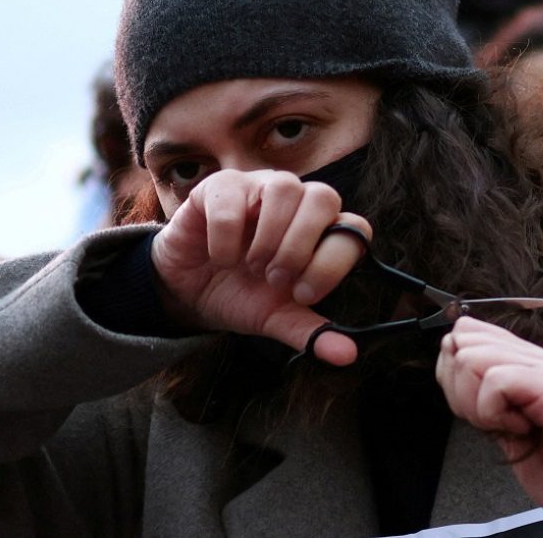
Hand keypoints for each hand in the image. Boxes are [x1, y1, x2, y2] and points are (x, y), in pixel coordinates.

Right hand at [151, 169, 370, 364]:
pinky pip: (233, 197)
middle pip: (325, 198)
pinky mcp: (221, 186)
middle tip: (275, 279)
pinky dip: (226, 235)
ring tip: (251, 267)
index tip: (303, 294)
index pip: (355, 229)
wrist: (188, 290)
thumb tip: (347, 356)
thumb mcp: (276, 317)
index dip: (334, 262)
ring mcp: (260, 187)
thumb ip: (312, 332)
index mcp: (321, 231)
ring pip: (285, 188)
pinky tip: (220, 256)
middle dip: (301, 247)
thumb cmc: (240, 294)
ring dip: (269, 237)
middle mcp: (297, 201)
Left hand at [436, 317, 542, 536]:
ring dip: (476, 402)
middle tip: (490, 421)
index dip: (450, 371)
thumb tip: (451, 365)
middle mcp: (536, 358)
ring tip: (508, 426)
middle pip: (463, 341)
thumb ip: (482, 398)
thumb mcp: (506, 429)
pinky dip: (494, 413)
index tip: (471, 408)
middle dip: (458, 387)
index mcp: (524, 363)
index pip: (466, 332)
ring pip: (473, 357)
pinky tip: (521, 430)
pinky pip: (496, 381)